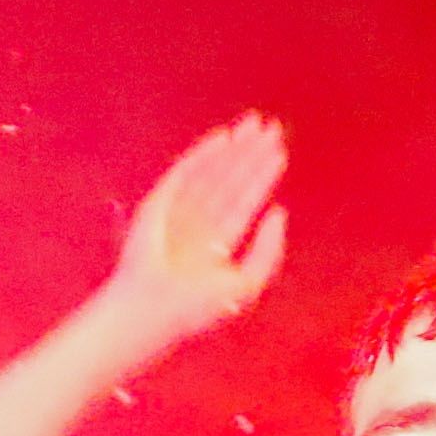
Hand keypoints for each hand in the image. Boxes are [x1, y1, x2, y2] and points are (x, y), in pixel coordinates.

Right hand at [99, 112, 291, 358]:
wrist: (155, 310)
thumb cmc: (196, 306)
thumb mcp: (246, 283)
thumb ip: (269, 252)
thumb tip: (280, 212)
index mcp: (214, 243)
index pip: (243, 202)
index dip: (262, 177)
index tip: (280, 152)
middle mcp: (197, 223)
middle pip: (230, 180)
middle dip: (250, 154)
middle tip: (272, 127)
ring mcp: (177, 211)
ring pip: (211, 172)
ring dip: (233, 149)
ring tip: (256, 125)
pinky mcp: (158, 202)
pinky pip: (184, 172)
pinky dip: (203, 154)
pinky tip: (224, 138)